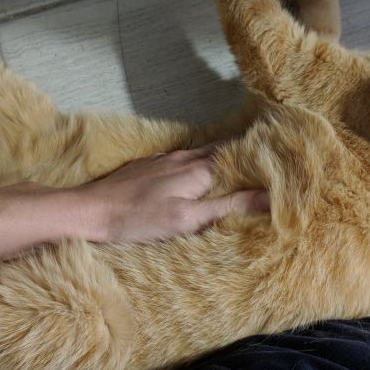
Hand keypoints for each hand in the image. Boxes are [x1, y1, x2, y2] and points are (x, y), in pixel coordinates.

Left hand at [79, 144, 268, 242]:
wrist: (90, 211)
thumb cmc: (137, 219)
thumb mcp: (187, 219)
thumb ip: (227, 206)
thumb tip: (268, 196)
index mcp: (197, 170)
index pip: (238, 156)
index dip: (259, 157)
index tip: (279, 160)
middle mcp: (183, 158)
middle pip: (222, 150)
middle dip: (243, 154)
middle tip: (264, 161)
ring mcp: (164, 160)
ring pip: (202, 153)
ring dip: (222, 157)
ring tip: (238, 164)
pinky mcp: (149, 167)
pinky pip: (183, 159)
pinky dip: (199, 162)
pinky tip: (198, 172)